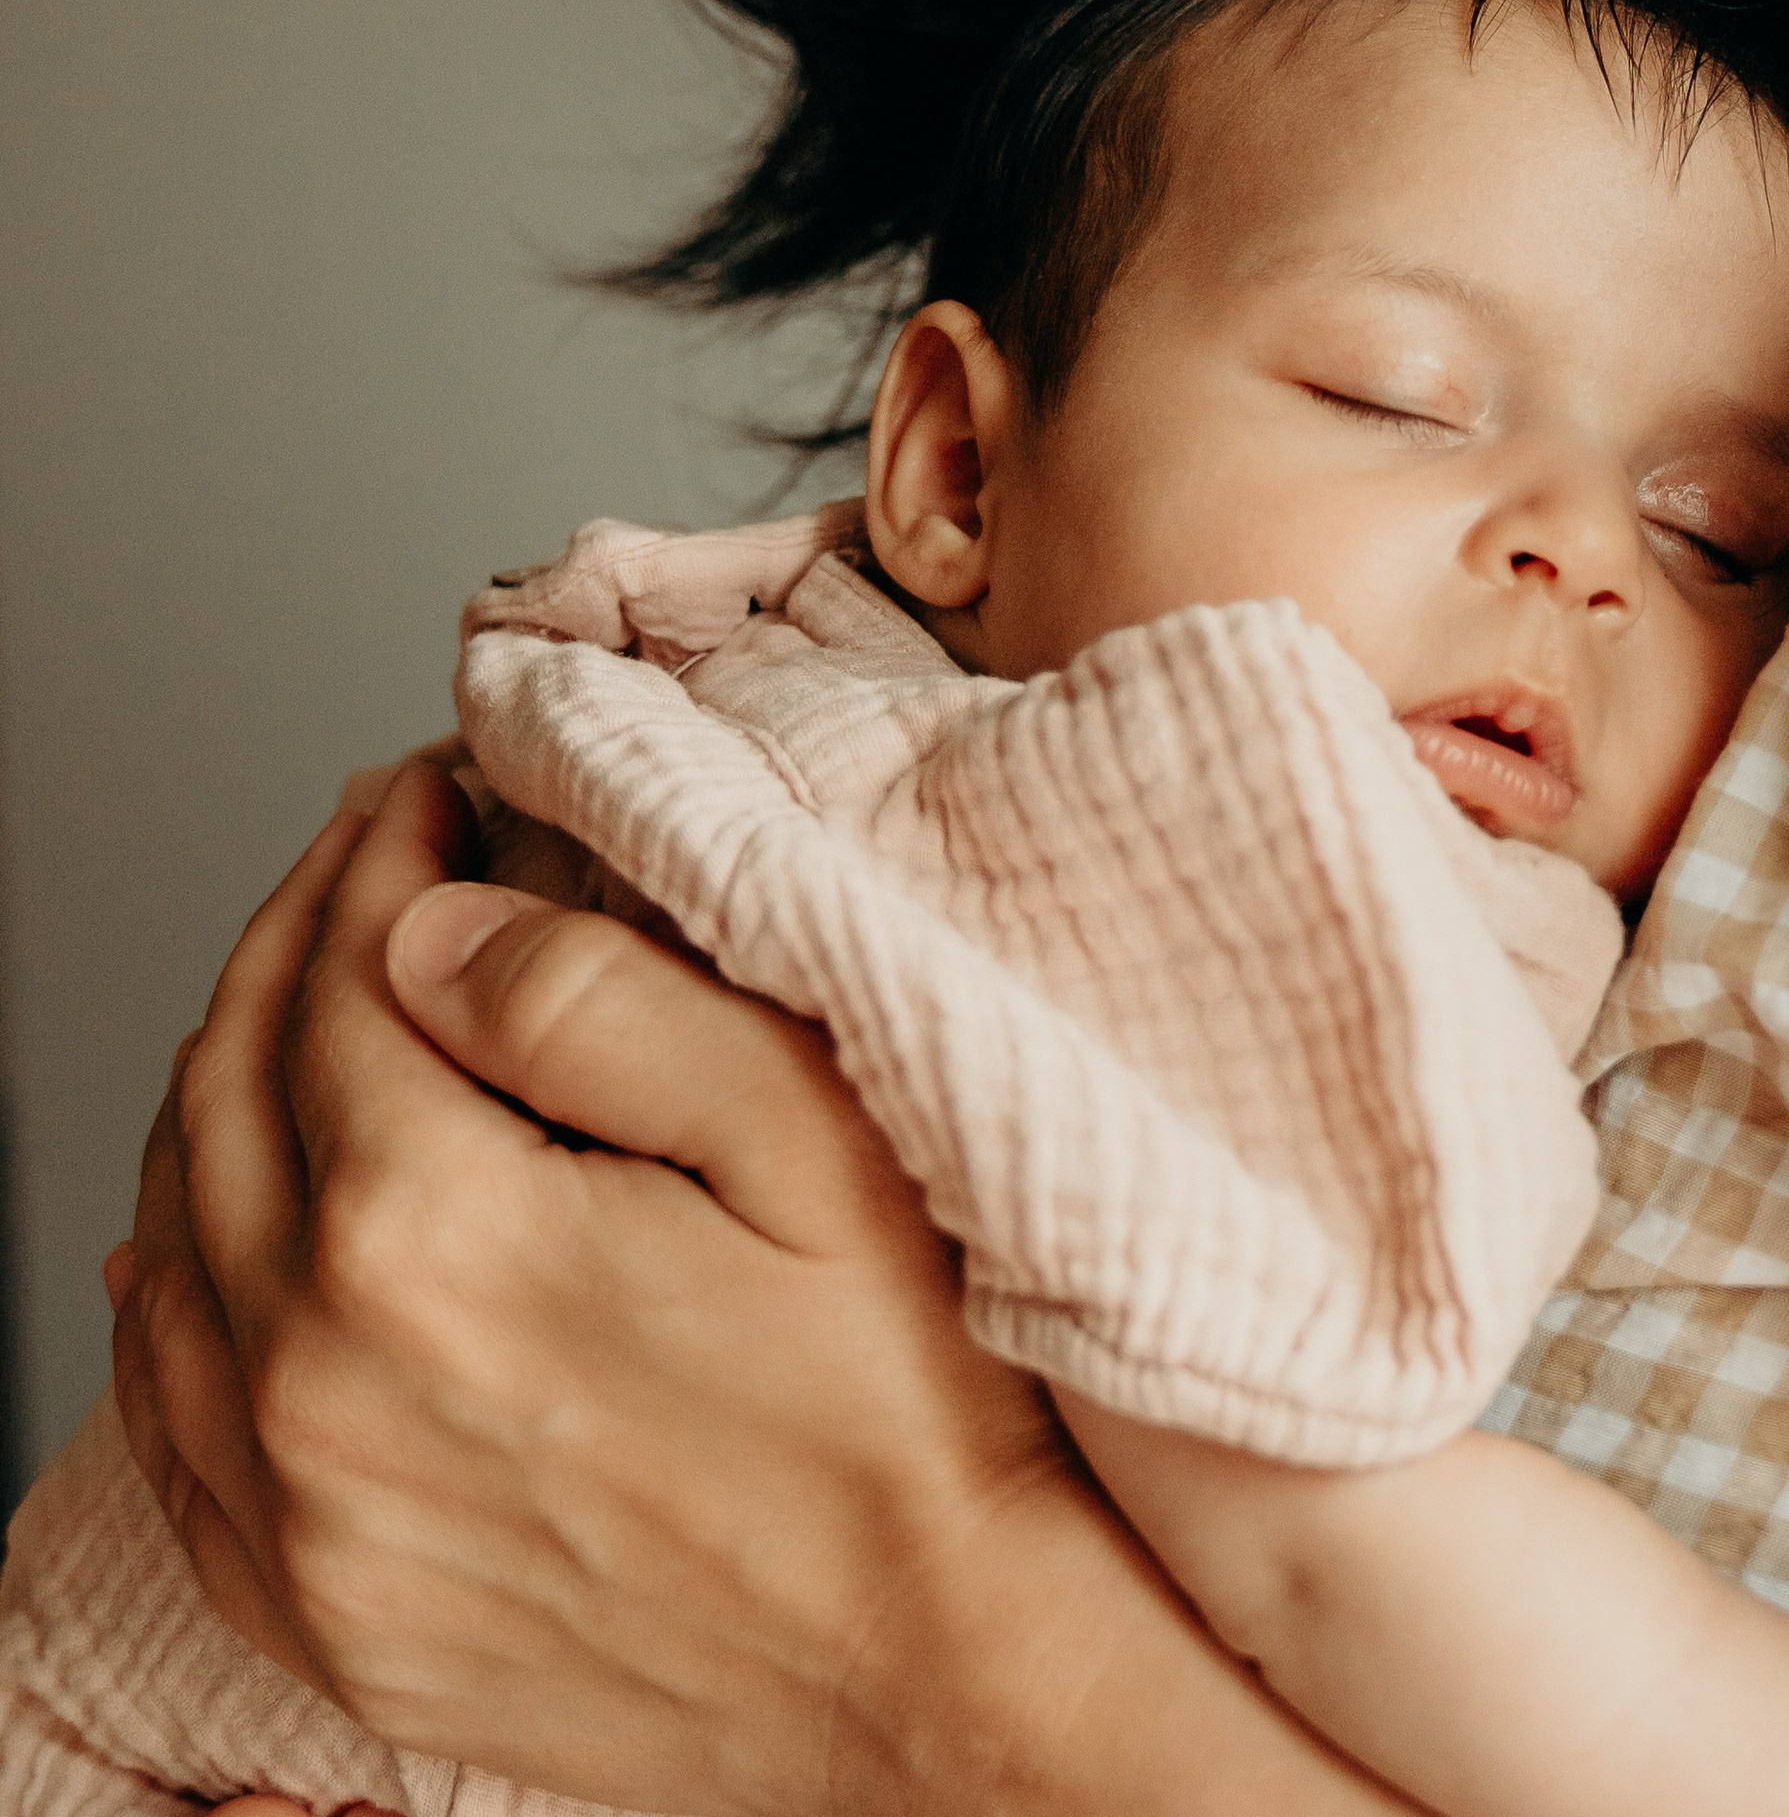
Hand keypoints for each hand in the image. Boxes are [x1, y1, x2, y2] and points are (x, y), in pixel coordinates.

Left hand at [111, 765, 1398, 1816]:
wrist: (943, 1679)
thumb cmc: (904, 1405)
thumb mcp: (808, 1139)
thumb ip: (602, 1006)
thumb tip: (434, 926)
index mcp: (437, 1238)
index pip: (346, 982)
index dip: (381, 854)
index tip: (427, 789)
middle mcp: (324, 1382)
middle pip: (230, 1093)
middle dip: (290, 942)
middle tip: (361, 859)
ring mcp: (309, 1517)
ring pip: (171, 1245)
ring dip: (218, 1093)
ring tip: (302, 1006)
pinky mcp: (329, 1613)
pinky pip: (165, 1425)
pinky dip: (168, 1293)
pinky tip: (215, 1234)